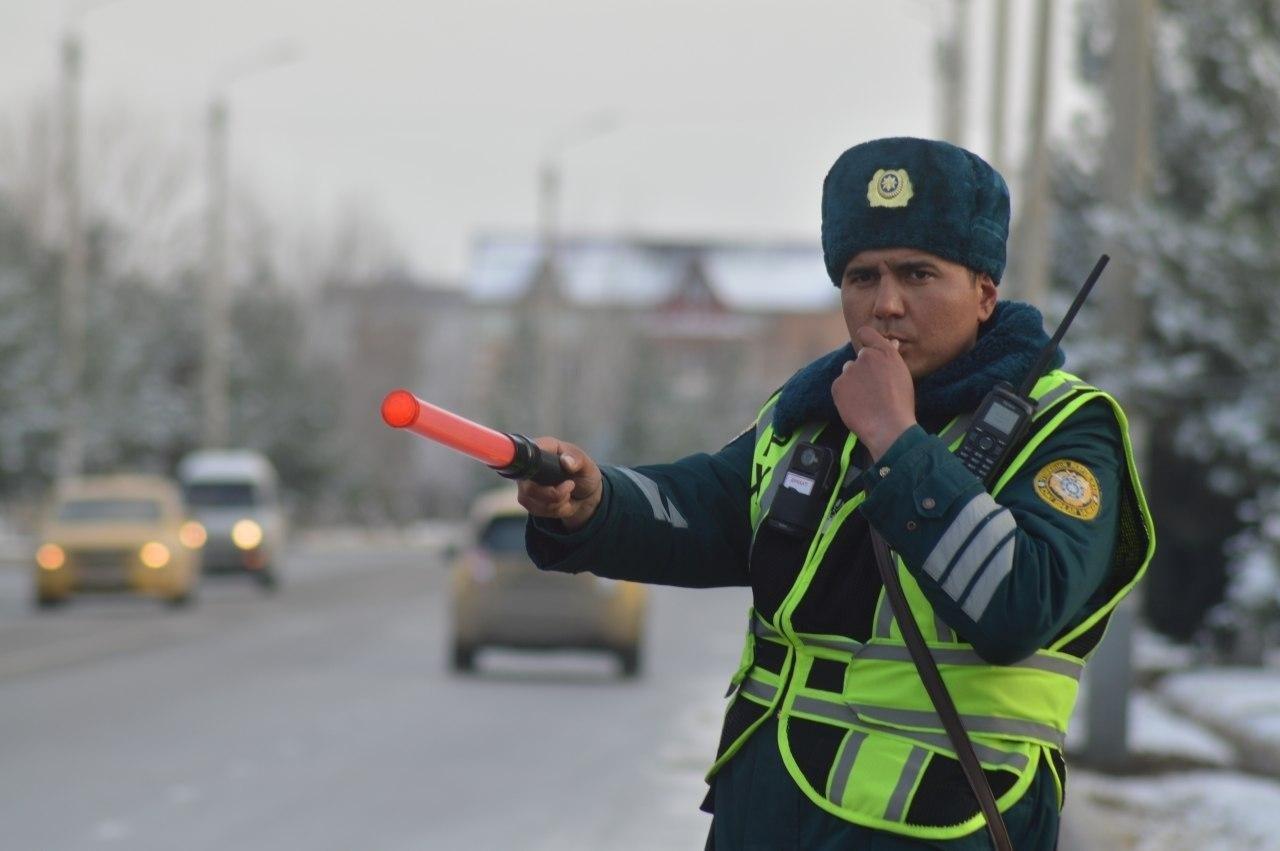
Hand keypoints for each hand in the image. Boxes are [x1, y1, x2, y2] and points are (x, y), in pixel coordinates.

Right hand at [516, 437, 602, 531]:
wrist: (585, 494)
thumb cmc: (584, 474)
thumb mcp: (587, 465)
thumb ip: (578, 460)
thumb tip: (566, 461)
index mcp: (543, 448)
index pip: (527, 453)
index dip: (524, 462)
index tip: (536, 473)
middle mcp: (530, 465)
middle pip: (529, 486)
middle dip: (554, 493)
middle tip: (571, 486)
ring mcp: (525, 483)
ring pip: (533, 500)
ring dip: (557, 502)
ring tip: (568, 492)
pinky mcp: (527, 499)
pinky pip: (537, 510)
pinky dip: (556, 509)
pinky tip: (563, 501)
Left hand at [831, 327, 916, 459]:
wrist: (888, 427)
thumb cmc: (900, 404)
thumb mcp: (901, 375)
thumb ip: (891, 357)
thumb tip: (891, 342)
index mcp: (885, 352)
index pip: (866, 333)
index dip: (865, 340)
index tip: (867, 348)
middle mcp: (866, 357)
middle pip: (859, 358)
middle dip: (863, 369)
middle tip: (873, 389)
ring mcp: (850, 370)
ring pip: (849, 373)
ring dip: (854, 382)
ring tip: (867, 400)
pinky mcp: (838, 385)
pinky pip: (840, 387)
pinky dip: (845, 395)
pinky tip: (858, 406)